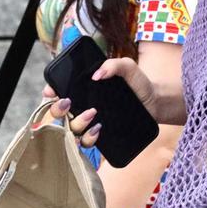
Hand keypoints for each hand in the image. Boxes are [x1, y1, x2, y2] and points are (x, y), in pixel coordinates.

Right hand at [40, 57, 160, 146]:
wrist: (156, 102)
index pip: (59, 91)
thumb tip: (96, 75)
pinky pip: (86, 142)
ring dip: (76, 122)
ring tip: (92, 114)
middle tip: (68, 103)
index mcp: (84, 89)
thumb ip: (114, 64)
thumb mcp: (128, 67)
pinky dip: (88, 137)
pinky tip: (98, 129)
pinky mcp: (100, 136)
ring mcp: (90, 122)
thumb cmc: (139, 83)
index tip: (51, 91)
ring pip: (70, 129)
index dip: (50, 92)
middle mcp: (83, 106)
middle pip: (58, 113)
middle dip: (57, 109)